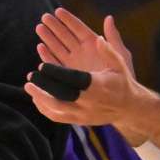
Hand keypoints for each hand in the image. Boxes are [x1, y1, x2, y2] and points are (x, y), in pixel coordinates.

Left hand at [24, 32, 151, 143]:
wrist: (130, 109)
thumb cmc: (123, 82)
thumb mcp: (120, 63)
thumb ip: (109, 50)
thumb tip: (98, 37)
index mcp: (98, 85)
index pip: (73, 79)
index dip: (56, 73)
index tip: (42, 66)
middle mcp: (90, 101)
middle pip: (62, 95)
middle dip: (44, 86)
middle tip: (30, 77)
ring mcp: (84, 114)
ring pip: (57, 109)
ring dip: (41, 98)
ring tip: (28, 87)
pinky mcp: (80, 122)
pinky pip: (58, 118)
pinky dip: (45, 109)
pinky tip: (37, 100)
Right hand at [36, 9, 134, 75]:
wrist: (118, 100)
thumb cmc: (123, 76)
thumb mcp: (121, 55)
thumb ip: (113, 38)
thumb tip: (109, 18)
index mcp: (93, 44)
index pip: (78, 28)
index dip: (68, 19)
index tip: (58, 10)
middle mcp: (81, 51)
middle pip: (65, 36)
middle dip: (55, 26)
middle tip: (45, 17)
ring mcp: (73, 63)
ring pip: (58, 47)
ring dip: (48, 38)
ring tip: (39, 28)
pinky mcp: (67, 75)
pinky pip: (55, 63)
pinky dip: (48, 56)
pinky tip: (40, 47)